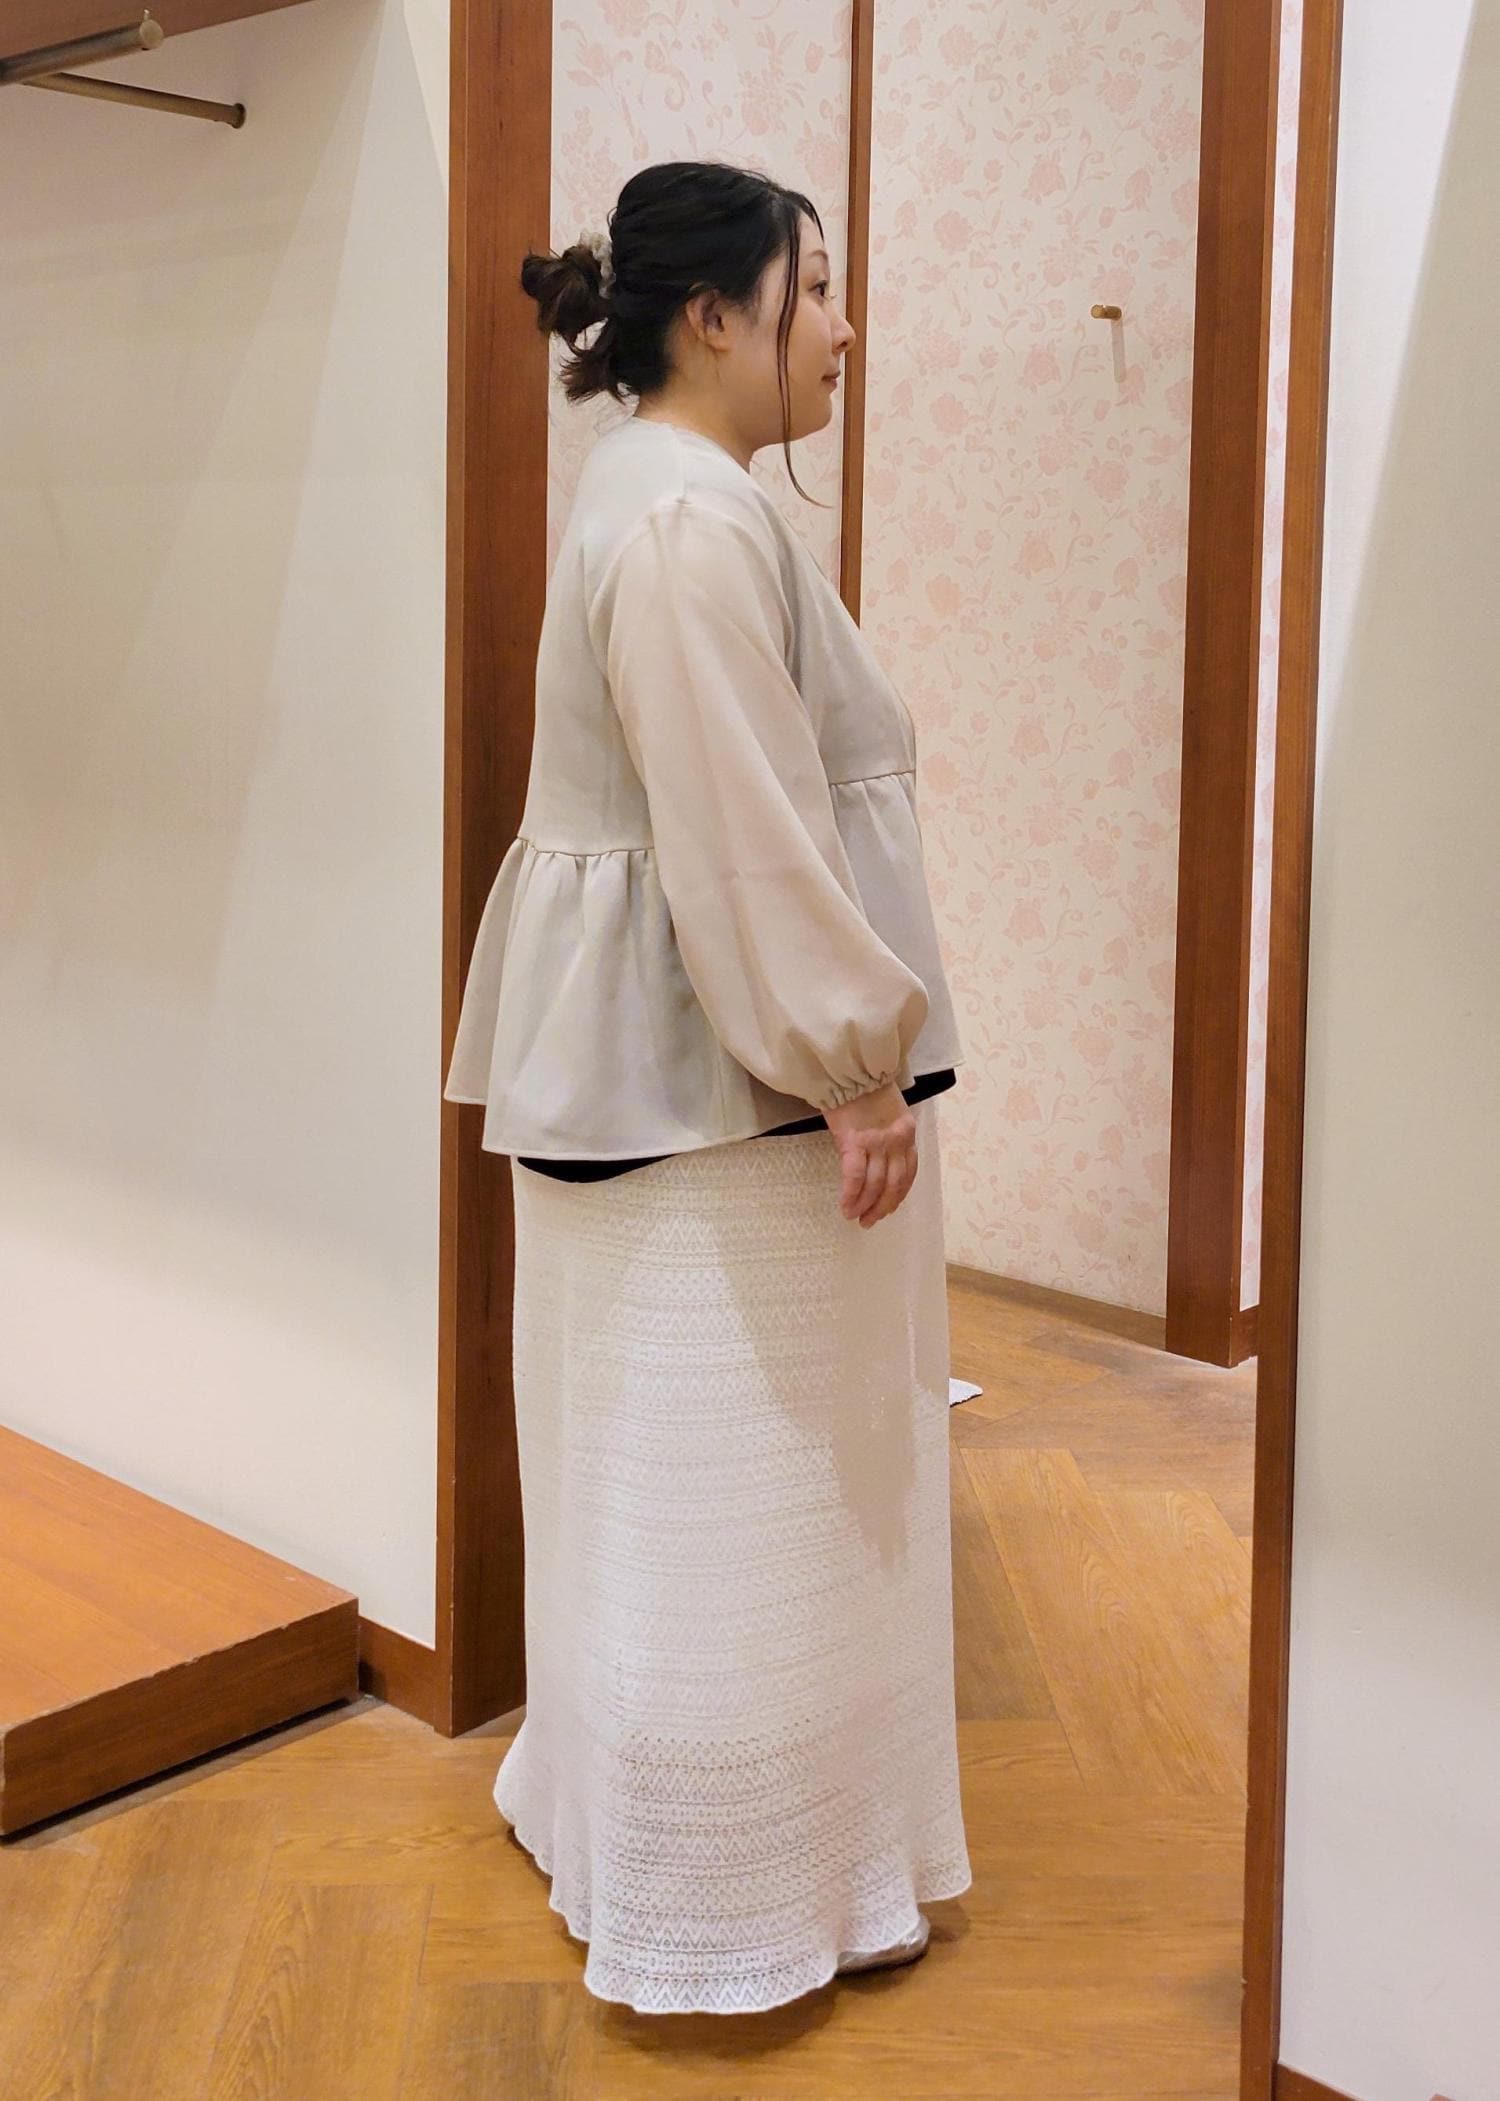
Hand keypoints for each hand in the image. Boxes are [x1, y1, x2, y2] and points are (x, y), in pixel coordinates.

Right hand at [822, 1080, 917, 1228]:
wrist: (849, 1068)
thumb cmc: (864, 1088)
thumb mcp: (888, 1111)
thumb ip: (890, 1135)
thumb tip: (879, 1162)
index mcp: (907, 1132)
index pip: (908, 1173)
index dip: (897, 1196)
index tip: (887, 1208)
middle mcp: (896, 1140)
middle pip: (893, 1184)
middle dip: (881, 1207)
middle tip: (869, 1221)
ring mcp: (876, 1141)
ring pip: (874, 1184)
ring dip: (864, 1205)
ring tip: (854, 1217)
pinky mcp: (854, 1141)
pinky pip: (854, 1175)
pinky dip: (850, 1194)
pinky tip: (845, 1205)